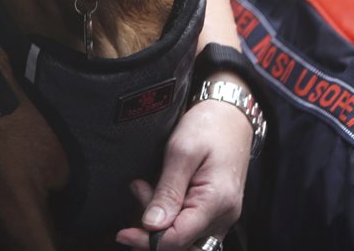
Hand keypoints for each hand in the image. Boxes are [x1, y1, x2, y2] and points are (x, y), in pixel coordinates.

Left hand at [114, 91, 250, 248]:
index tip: (123, 234)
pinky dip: (170, 217)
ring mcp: (221, 215)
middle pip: (183, 243)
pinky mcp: (215, 210)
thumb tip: (151, 225)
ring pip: (186, 238)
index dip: (147, 241)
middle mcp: (223, 216)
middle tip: (138, 192)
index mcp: (216, 203)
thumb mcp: (181, 151)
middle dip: (152, 230)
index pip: (179, 239)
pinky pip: (191, 226)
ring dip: (159, 223)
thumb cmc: (208, 126)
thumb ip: (168, 190)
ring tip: (143, 187)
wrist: (231, 115)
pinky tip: (156, 194)